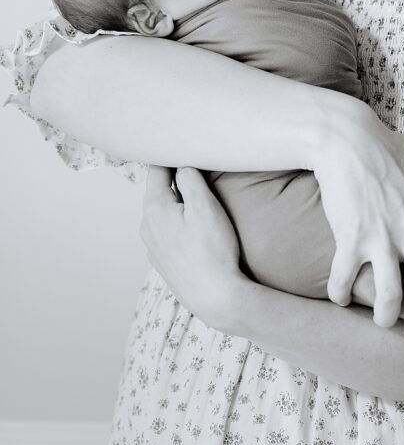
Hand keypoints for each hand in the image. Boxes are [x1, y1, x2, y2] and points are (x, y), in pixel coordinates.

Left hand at [140, 165, 241, 329]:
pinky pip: (166, 233)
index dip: (170, 157)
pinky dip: (177, 224)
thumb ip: (189, 179)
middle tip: (194, 168)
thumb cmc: (212, 249)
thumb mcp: (205, 205)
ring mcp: (153, 247)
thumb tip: (181, 165)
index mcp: (155, 208)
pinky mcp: (163, 262)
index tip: (182, 147)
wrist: (215, 297)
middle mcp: (147, 226)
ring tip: (196, 199)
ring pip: (162, 214)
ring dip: (176, 204)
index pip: (156, 170)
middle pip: (158, 192)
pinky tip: (194, 230)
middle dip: (173, 180)